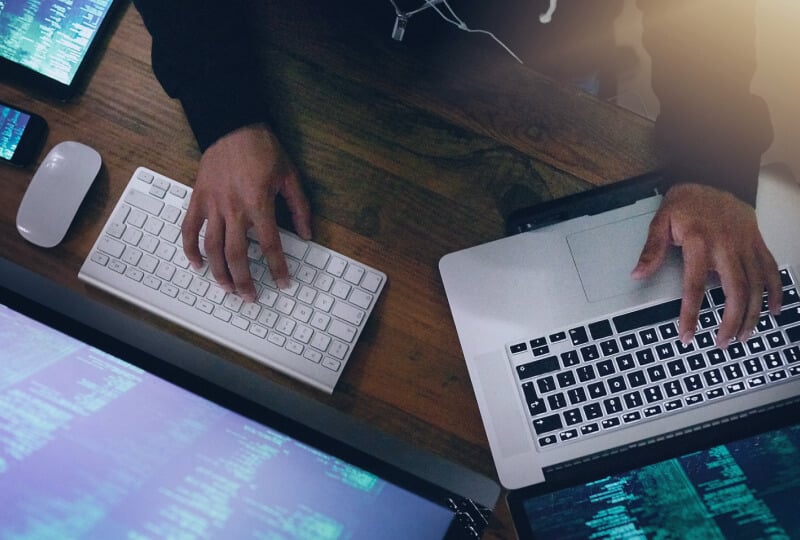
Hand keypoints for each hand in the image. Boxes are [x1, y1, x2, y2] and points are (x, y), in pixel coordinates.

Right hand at [181, 124, 311, 301]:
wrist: (232, 124)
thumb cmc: (263, 149)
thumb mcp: (290, 176)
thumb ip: (299, 208)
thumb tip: (307, 234)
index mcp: (258, 204)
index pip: (270, 245)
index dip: (278, 268)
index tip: (283, 283)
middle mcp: (233, 208)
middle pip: (237, 255)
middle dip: (244, 281)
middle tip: (250, 297)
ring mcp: (212, 204)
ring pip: (212, 247)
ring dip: (219, 272)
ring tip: (227, 288)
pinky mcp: (198, 198)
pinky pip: (189, 229)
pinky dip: (190, 249)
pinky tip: (197, 264)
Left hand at [631, 183, 780, 347]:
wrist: (714, 177)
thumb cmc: (686, 201)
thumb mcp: (660, 221)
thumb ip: (651, 250)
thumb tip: (637, 274)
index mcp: (699, 243)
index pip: (694, 287)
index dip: (691, 314)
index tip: (687, 334)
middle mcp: (726, 247)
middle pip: (735, 292)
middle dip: (730, 322)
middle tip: (722, 343)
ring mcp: (746, 246)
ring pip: (756, 286)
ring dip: (752, 314)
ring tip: (744, 335)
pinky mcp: (758, 243)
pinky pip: (770, 270)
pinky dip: (774, 292)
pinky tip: (772, 310)